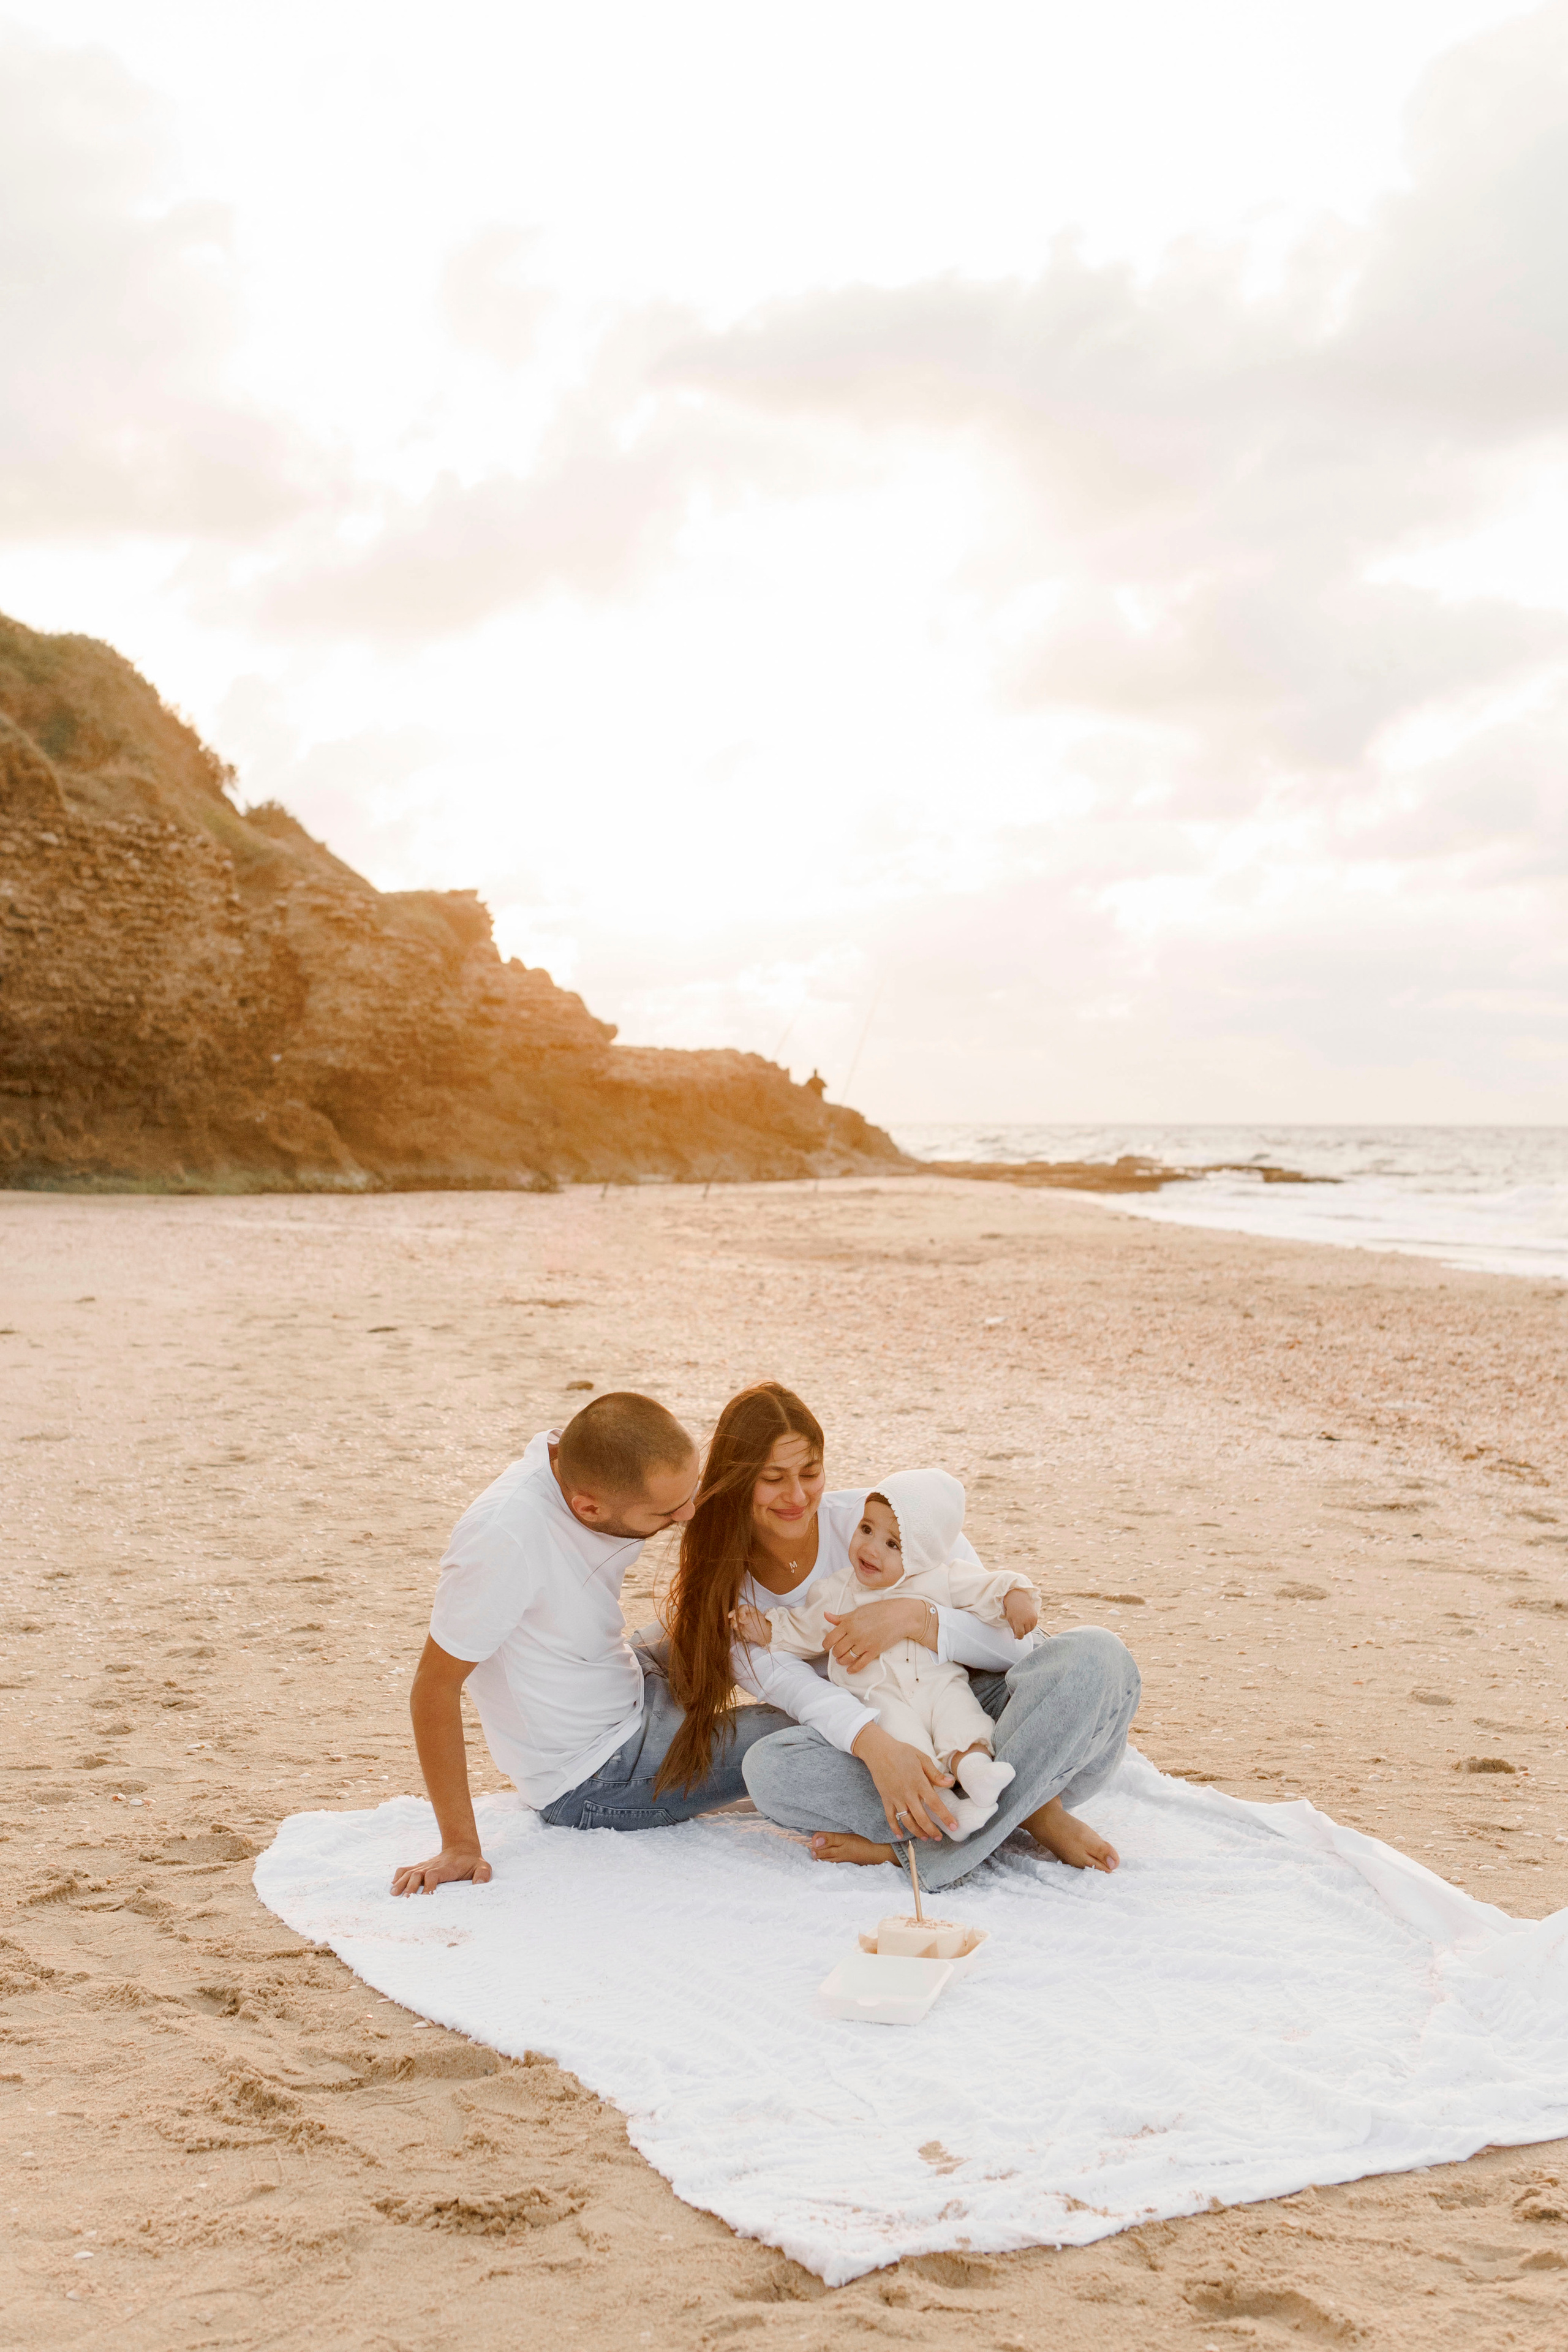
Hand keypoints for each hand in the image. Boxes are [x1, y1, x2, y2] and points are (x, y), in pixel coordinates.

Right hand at [391, 1845, 492, 1896]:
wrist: (462, 1849)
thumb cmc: (472, 1863)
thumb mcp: (483, 1867)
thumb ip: (483, 1875)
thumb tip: (479, 1884)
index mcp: (446, 1868)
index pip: (433, 1875)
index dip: (428, 1885)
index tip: (425, 1898)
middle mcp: (432, 1866)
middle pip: (417, 1874)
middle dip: (410, 1886)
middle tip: (404, 1900)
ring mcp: (425, 1866)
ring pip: (409, 1872)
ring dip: (401, 1882)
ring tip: (393, 1894)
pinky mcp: (420, 1867)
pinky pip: (406, 1869)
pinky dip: (398, 1876)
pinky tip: (392, 1886)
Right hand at [732, 1603, 770, 1645]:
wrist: (761, 1634)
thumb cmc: (759, 1624)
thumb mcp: (753, 1619)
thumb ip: (744, 1617)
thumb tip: (736, 1617)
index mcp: (749, 1609)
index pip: (742, 1608)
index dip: (740, 1611)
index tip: (742, 1617)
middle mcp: (744, 1614)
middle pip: (736, 1612)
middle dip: (733, 1614)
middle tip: (730, 1617)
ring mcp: (741, 1620)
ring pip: (734, 1618)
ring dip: (733, 1621)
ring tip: (735, 1625)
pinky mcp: (739, 1626)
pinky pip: (734, 1624)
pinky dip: (733, 1625)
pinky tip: (736, 1627)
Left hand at [823, 1595, 927, 1672]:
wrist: (900, 1615)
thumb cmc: (879, 1610)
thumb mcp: (857, 1611)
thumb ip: (841, 1617)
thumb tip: (826, 1615)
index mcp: (848, 1623)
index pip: (830, 1638)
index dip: (826, 1645)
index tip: (827, 1646)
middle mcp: (854, 1634)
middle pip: (838, 1650)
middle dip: (835, 1653)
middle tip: (837, 1652)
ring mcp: (864, 1644)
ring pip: (847, 1658)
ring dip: (842, 1661)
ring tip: (841, 1660)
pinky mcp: (874, 1651)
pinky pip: (860, 1664)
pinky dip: (853, 1669)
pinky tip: (850, 1670)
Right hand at [850, 1724, 957, 1840]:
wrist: (878, 1750)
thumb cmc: (902, 1752)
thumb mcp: (922, 1758)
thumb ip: (935, 1774)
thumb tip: (951, 1783)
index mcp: (919, 1782)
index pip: (935, 1804)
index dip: (945, 1817)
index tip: (954, 1826)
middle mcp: (908, 1793)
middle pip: (922, 1817)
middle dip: (931, 1830)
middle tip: (939, 1838)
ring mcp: (895, 1798)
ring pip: (907, 1821)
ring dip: (917, 1832)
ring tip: (925, 1838)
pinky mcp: (885, 1799)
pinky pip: (890, 1817)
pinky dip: (895, 1828)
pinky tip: (900, 1836)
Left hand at [1003, 1587, 1039, 1637]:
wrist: (1018, 1598)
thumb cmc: (1012, 1609)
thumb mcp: (1010, 1619)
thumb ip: (1014, 1629)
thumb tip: (1017, 1637)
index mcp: (1019, 1622)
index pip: (1020, 1635)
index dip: (1018, 1636)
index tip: (1017, 1635)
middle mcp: (1027, 1621)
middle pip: (1025, 1633)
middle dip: (1021, 1631)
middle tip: (1018, 1625)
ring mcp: (1032, 1619)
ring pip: (1030, 1630)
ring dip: (1026, 1628)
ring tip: (1022, 1622)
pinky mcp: (1036, 1617)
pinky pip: (1034, 1625)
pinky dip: (1030, 1625)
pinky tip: (1026, 1620)